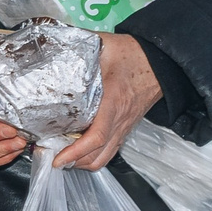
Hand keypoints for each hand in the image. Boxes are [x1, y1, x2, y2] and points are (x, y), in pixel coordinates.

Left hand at [55, 33, 162, 170]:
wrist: (161, 62)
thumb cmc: (133, 55)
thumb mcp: (104, 47)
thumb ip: (78, 49)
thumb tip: (52, 48)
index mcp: (113, 102)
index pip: (95, 136)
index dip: (75, 152)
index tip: (57, 158)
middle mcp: (120, 120)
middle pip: (98, 155)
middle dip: (73, 162)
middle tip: (50, 156)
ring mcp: (124, 126)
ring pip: (105, 157)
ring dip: (83, 162)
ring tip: (62, 156)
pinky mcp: (126, 127)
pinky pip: (110, 150)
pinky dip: (93, 156)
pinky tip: (78, 149)